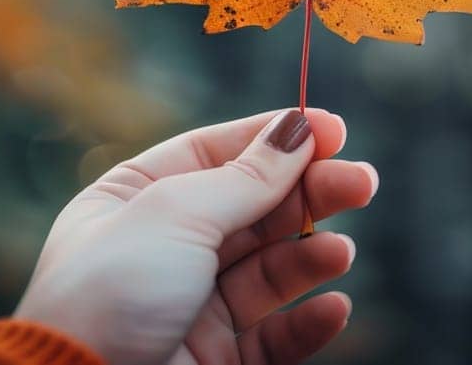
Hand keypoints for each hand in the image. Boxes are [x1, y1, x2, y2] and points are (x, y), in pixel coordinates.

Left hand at [15, 109, 378, 364]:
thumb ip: (244, 177)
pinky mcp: (212, 358)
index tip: (333, 130)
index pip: (216, 154)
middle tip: (362, 182)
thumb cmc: (108, 295)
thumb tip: (297, 129)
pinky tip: (333, 307)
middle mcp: (164, 250)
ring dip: (312, 256)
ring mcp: (189, 306)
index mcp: (134, 200)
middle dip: (309, 194)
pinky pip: (272, 335)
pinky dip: (306, 322)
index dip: (274, 139)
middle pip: (253, 208)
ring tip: (341, 252)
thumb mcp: (175, 214)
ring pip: (269, 271)